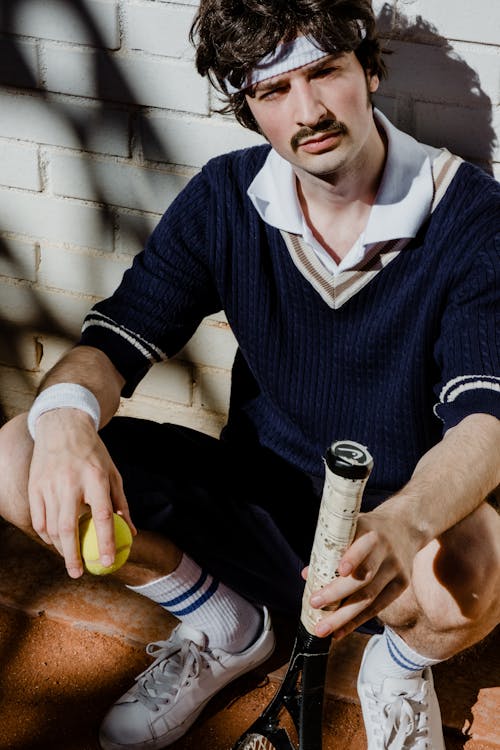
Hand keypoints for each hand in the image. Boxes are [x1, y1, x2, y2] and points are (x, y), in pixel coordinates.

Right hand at [28, 409, 135, 577]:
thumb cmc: (93, 453)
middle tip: (79, 573)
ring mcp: (49, 484)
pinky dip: (46, 535)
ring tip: (69, 559)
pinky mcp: (35, 486)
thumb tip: (131, 532)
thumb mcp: (113, 472)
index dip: (105, 541)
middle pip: (68, 527)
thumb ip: (121, 503)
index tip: (107, 562)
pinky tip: (55, 542)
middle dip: (72, 556)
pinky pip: (39, 519)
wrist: (63, 426)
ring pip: (50, 527)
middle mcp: (70, 482)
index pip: (101, 515)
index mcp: (95, 477)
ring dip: (59, 548)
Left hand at [305, 506, 418, 638]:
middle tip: (314, 603)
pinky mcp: (401, 585)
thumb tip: (306, 574)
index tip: (340, 570)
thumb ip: (331, 549)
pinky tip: (339, 632)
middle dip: (336, 594)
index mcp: (372, 534)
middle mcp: (386, 552)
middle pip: (364, 578)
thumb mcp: (351, 528)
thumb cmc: (368, 530)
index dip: (353, 558)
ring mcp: (396, 570)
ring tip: (322, 630)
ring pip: (370, 598)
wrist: (404, 527)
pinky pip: (377, 607)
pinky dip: (356, 621)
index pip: (364, 547)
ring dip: (343, 617)